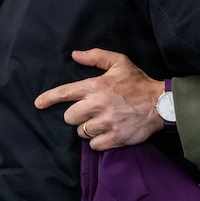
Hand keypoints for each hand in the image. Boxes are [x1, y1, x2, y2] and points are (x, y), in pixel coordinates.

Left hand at [34, 49, 163, 150]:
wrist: (161, 103)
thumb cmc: (138, 82)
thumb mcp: (119, 62)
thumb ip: (96, 56)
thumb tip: (74, 55)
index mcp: (96, 86)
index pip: (65, 93)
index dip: (48, 98)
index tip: (38, 103)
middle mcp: (98, 104)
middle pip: (69, 117)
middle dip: (75, 115)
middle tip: (88, 112)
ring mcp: (106, 123)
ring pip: (81, 132)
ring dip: (87, 129)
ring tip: (101, 122)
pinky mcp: (115, 138)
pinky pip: (93, 145)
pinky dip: (97, 141)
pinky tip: (106, 133)